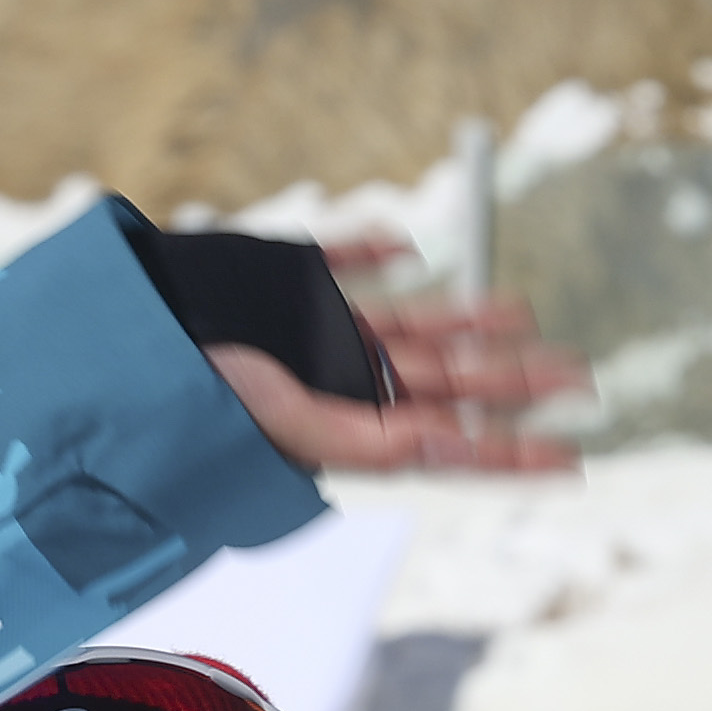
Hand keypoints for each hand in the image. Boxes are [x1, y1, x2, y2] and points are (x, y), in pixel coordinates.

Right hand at [206, 274, 589, 475]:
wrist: (132, 341)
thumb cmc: (201, 399)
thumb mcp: (295, 426)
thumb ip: (374, 444)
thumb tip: (452, 447)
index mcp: (353, 427)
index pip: (451, 444)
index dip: (509, 453)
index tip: (571, 462)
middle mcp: (347, 382)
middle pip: (449, 383)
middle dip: (512, 382)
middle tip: (579, 378)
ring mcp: (323, 333)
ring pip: (416, 326)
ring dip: (470, 320)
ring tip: (523, 314)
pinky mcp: (293, 285)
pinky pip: (344, 263)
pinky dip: (376, 251)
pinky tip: (407, 248)